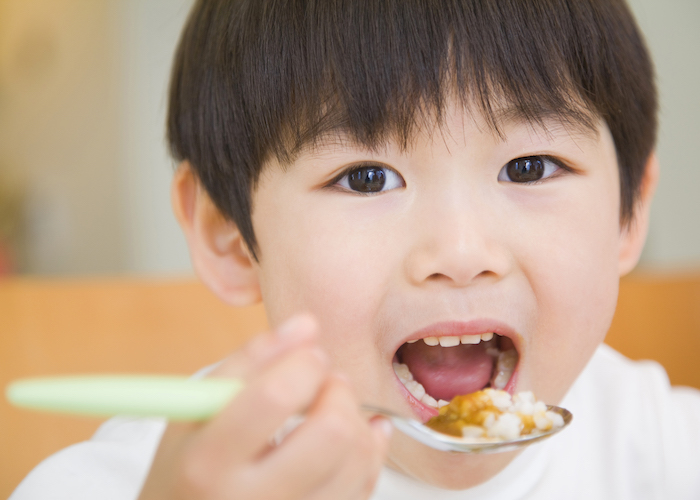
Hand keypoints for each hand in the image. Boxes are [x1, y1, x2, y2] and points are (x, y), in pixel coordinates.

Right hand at [138, 314, 391, 499]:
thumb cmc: (191, 462)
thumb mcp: (198, 409)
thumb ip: (249, 360)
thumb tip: (308, 324)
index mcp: (207, 462)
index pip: (275, 396)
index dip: (305, 363)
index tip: (308, 357)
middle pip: (331, 433)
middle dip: (338, 392)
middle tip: (324, 385)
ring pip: (357, 459)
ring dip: (354, 419)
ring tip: (330, 410)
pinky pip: (365, 485)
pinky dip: (368, 448)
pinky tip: (353, 433)